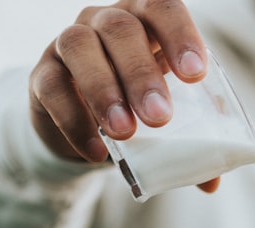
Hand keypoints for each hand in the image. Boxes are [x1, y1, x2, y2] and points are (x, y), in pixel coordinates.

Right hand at [28, 1, 212, 168]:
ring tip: (124, 132)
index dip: (180, 34)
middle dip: (142, 74)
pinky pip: (52, 87)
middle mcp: (105, 21)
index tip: (195, 74)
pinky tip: (95, 149)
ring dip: (104, 90)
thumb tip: (212, 183)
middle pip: (121, 28)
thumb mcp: (169, 119)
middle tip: (159, 117)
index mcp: (146, 22)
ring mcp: (68, 43)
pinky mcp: (42, 75)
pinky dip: (74, 119)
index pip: (162, 7)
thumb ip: (192, 141)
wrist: (85, 132)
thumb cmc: (137, 111)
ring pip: (79, 46)